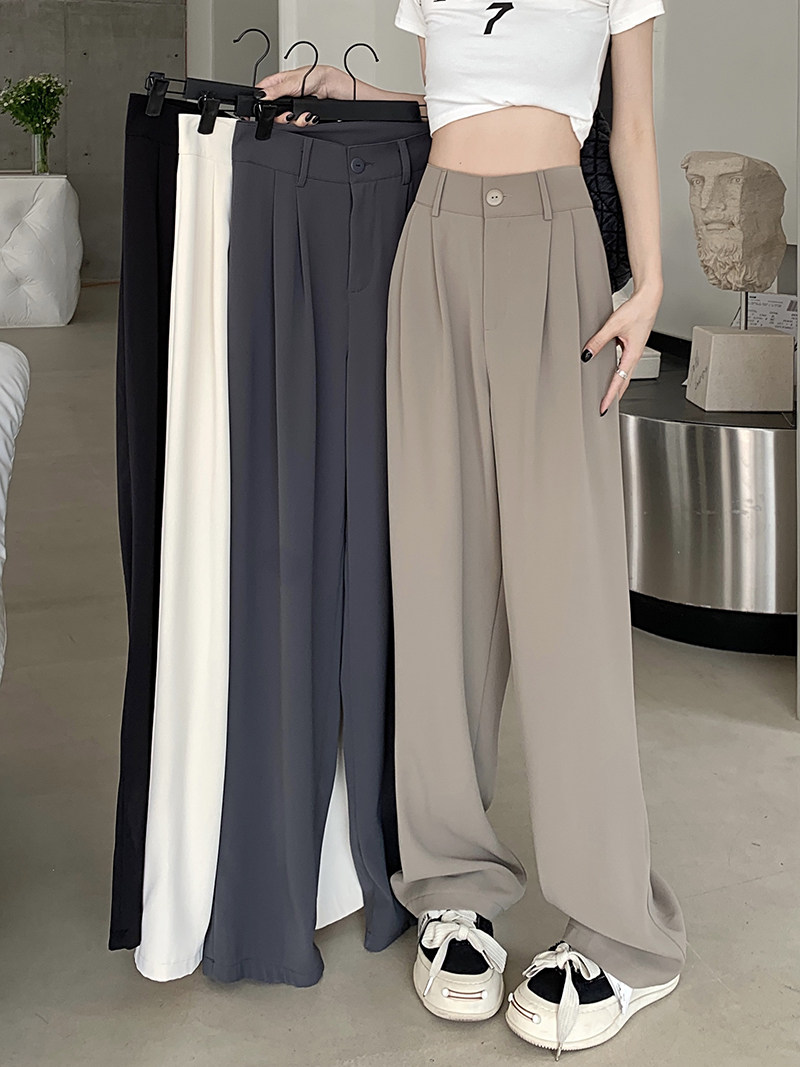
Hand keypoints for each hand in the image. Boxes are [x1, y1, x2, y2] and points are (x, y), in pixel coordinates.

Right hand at [254, 64, 349, 125]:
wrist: (331, 85)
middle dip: (281, 117)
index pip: (262, 94)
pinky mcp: (301, 112)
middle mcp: (283, 95)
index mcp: (277, 83)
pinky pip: (298, 122)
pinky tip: (308, 115)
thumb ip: (275, 91)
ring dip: (295, 120)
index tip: (257, 113)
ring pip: (286, 120)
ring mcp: (292, 105)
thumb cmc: (312, 76)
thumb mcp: (291, 83)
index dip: (259, 104)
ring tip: (302, 115)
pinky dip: (304, 121)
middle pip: (274, 112)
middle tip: (287, 115)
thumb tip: (261, 96)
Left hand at [581, 285, 662, 415]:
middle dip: (614, 396)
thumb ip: (598, 340)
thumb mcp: (614, 325)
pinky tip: (611, 374)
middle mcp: (634, 356)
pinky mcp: (632, 346)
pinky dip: (617, 374)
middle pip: (624, 382)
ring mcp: (634, 352)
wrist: (649, 299)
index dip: (611, 396)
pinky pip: (624, 365)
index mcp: (632, 354)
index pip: (619, 381)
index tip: (604, 407)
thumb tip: (586, 354)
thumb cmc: (637, 310)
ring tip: (607, 396)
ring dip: (616, 386)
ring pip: (624, 374)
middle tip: (605, 408)